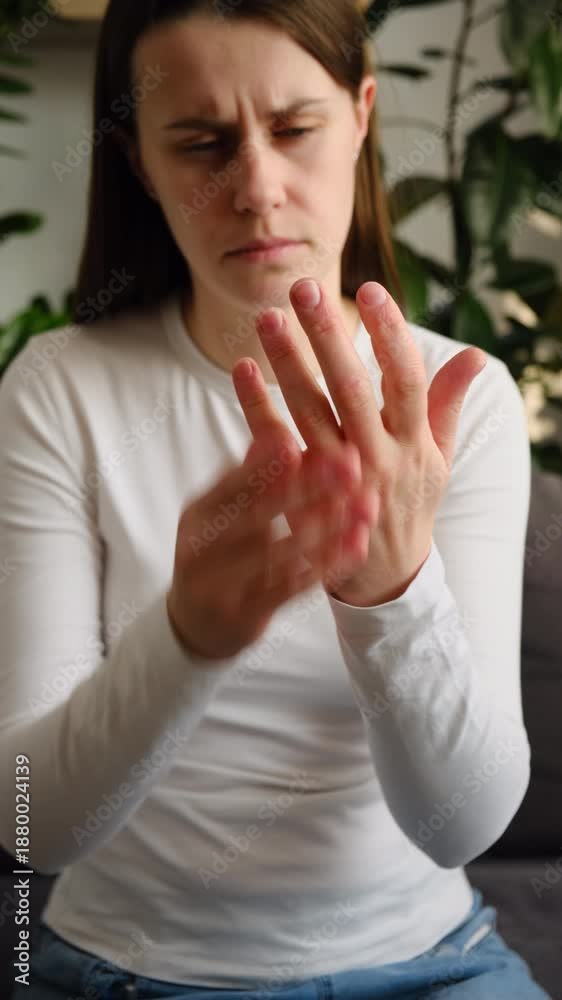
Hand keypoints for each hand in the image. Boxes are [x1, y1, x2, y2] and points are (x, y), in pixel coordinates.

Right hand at [166, 430, 368, 660]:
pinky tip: (357, 546)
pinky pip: (293, 588)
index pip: (233, 483)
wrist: (195, 624)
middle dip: (308, 487)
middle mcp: (203, 549)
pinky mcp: (246, 614)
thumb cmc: (216, 556)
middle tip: (350, 464)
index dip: (269, 463)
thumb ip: (247, 479)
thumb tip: (272, 433)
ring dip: (329, 527)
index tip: (304, 440)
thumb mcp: (219, 515)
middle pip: (258, 515)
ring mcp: (222, 585)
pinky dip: (328, 565)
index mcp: (198, 514)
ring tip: (367, 504)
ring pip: (281, 553)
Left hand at [232, 278, 486, 606]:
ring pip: (308, 413)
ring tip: (266, 318)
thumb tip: (475, 355)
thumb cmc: (409, 504)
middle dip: (328, 337)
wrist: (384, 577)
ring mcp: (335, 480)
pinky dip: (256, 407)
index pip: (406, 380)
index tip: (371, 291)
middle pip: (351, 390)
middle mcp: (377, 458)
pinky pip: (274, 445)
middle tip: (304, 289)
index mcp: (413, 443)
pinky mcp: (300, 496)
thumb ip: (447, 405)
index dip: (390, 335)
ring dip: (287, 363)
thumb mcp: (437, 459)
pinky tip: (241, 370)